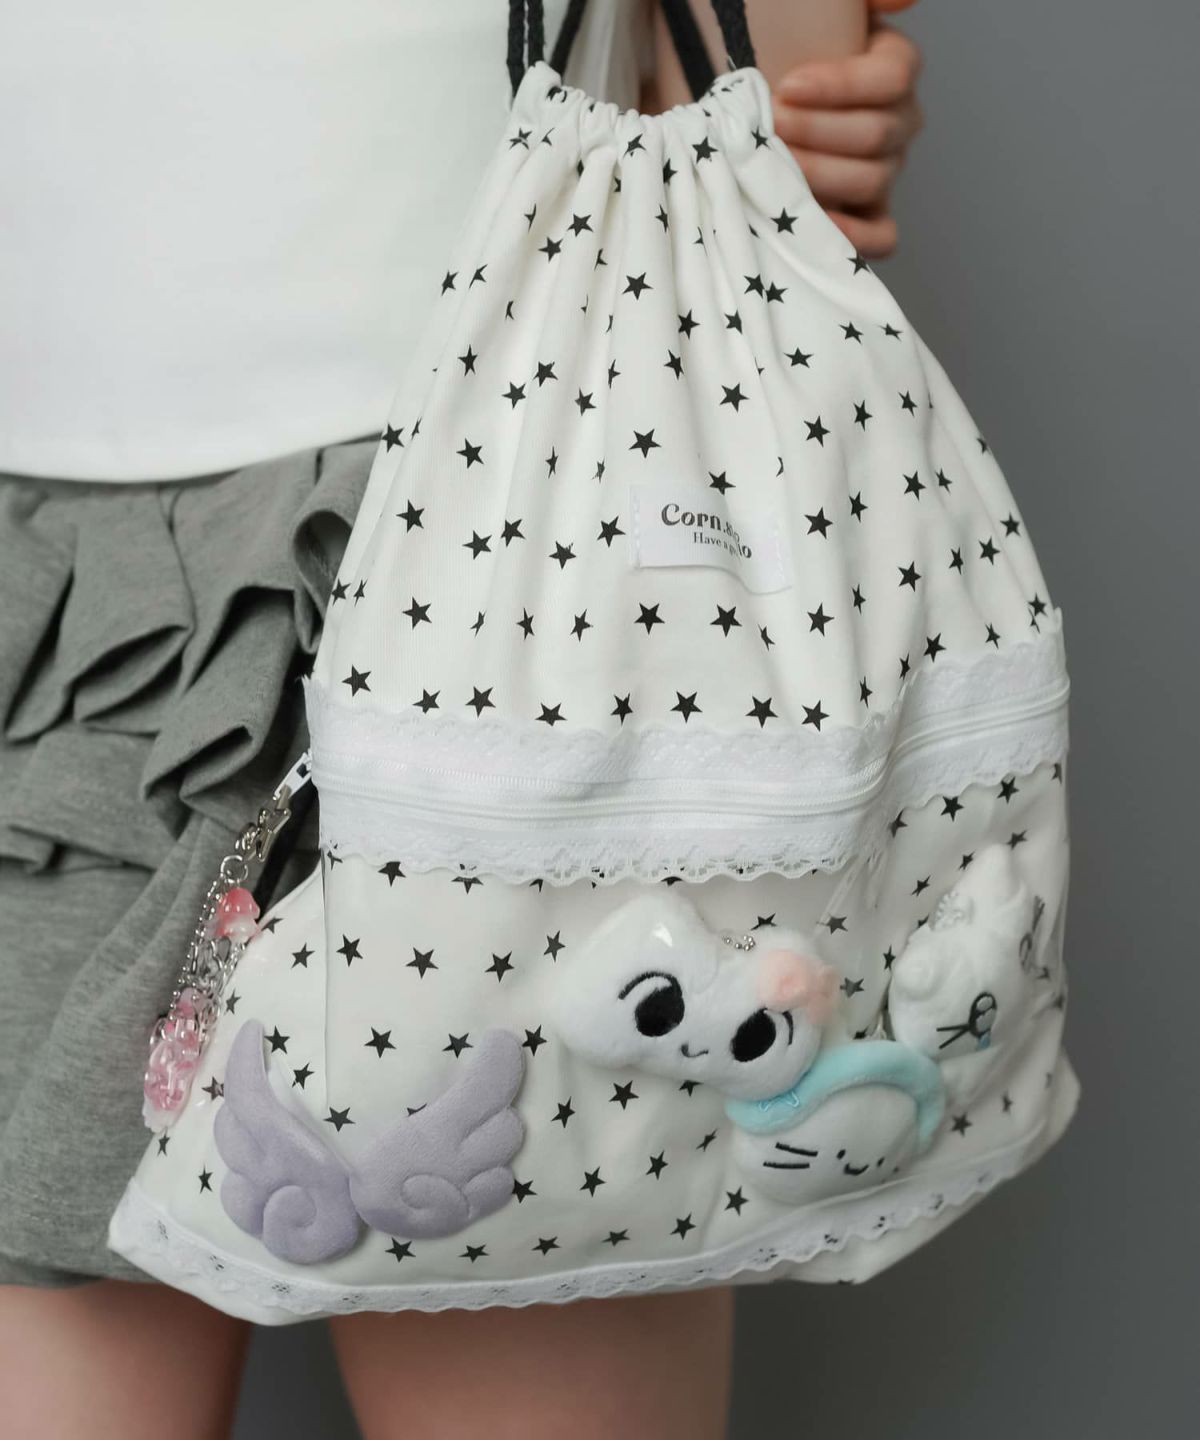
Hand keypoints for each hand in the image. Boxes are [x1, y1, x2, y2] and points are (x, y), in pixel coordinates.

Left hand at [772, 15, 924, 258]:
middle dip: (815, 133)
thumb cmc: (767, 54)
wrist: (735, 114)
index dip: (840, 85)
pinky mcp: (867, 218)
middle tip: (766, 129)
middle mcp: (898, 122)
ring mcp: (884, 172)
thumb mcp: (803, 9)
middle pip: (877, 134)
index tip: (786, 87)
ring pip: (871, 181)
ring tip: (768, 169)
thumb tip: (901, 1)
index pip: (893, 77)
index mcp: (893, 66)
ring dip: (817, 177)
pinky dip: (852, 237)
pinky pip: (880, 237)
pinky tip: (812, 224)